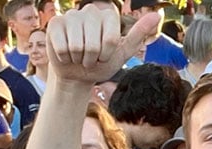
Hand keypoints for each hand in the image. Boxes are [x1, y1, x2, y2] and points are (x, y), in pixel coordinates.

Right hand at [46, 5, 160, 85]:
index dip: (106, 54)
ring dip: (78, 59)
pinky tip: (66, 53)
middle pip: (92, 44)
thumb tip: (157, 14)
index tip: (104, 55)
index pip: (110, 39)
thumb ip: (138, 34)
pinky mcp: (55, 24)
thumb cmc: (101, 64)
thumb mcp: (121, 53)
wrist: (78, 75)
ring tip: (79, 56)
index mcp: (108, 15)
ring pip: (76, 46)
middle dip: (92, 59)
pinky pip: (62, 46)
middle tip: (91, 58)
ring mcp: (71, 15)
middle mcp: (90, 10)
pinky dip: (65, 57)